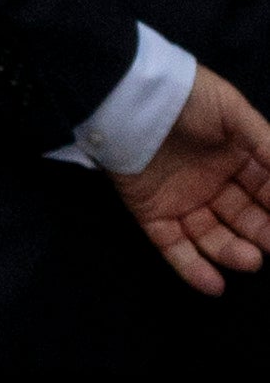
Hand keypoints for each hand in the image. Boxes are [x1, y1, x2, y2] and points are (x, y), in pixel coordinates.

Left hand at [115, 57, 269, 287]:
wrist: (127, 96)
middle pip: (243, 218)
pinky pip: (173, 246)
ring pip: (212, 236)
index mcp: (237, 158)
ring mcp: (182, 200)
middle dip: (262, 234)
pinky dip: (191, 268)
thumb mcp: (235, 114)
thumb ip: (267, 145)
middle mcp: (213, 183)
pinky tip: (214, 286)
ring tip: (249, 262)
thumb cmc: (187, 98)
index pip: (267, 190)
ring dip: (231, 252)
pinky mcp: (151, 214)